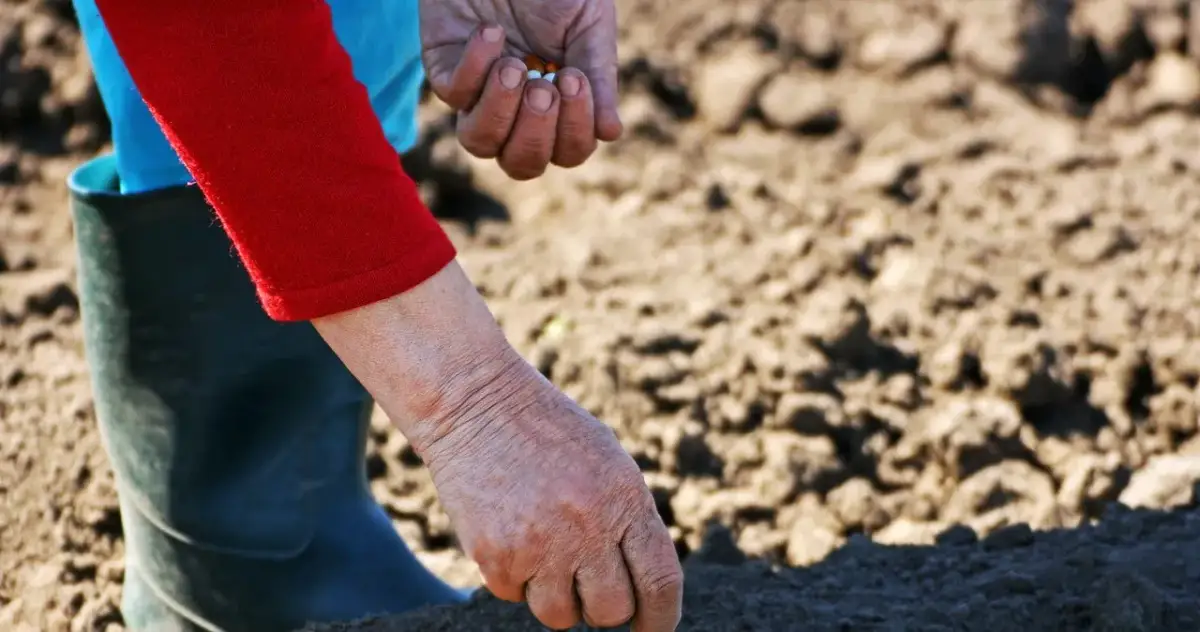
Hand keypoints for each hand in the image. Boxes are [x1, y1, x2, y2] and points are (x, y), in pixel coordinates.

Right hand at [312, 263, 682, 630]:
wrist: (477, 403)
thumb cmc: (549, 433)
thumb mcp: (607, 463)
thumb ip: (628, 520)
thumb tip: (644, 587)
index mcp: (624, 499)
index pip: (659, 581)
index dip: (660, 618)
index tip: (652, 630)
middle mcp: (586, 526)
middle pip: (610, 610)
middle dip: (603, 607)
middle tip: (587, 584)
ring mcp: (539, 545)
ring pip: (561, 616)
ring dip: (557, 598)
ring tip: (546, 554)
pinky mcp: (496, 555)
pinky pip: (514, 596)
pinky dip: (514, 577)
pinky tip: (511, 533)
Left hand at [419, 0, 622, 178]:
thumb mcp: (589, 25)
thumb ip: (599, 76)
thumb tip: (610, 134)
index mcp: (558, 106)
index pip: (566, 152)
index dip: (573, 132)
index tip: (575, 80)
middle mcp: (516, 110)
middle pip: (520, 163)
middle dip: (535, 133)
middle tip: (544, 87)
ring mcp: (477, 94)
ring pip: (479, 143)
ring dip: (500, 111)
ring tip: (514, 67)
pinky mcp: (443, 69)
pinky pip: (454, 94)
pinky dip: (475, 67)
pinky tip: (491, 32)